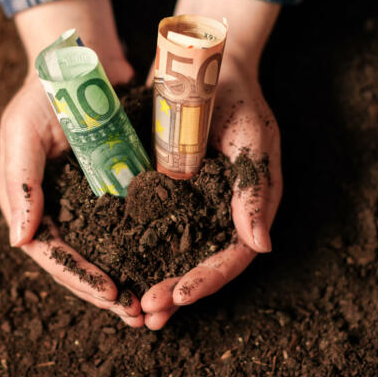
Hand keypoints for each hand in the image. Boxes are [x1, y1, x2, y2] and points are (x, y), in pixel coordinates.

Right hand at [0, 0, 142, 325]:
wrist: (81, 61)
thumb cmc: (43, 92)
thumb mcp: (21, 130)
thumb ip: (19, 182)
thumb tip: (20, 241)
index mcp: (28, 200)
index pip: (47, 250)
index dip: (76, 275)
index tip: (109, 292)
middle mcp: (55, 206)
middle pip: (77, 259)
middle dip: (103, 288)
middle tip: (136, 312)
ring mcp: (85, 198)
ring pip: (103, 249)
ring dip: (124, 276)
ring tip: (150, 302)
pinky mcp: (112, 185)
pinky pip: (125, 223)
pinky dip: (139, 247)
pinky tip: (162, 264)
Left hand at [141, 0, 282, 328]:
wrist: (203, 65)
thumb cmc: (235, 96)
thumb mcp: (252, 136)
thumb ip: (256, 187)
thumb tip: (260, 244)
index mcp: (249, 204)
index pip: (235, 253)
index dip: (209, 277)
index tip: (180, 294)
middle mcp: (221, 211)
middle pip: (203, 263)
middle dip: (177, 291)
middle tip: (147, 311)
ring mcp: (193, 204)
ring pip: (177, 255)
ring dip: (157, 281)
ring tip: (133, 308)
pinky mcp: (166, 192)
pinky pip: (153, 229)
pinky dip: (139, 252)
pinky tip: (117, 269)